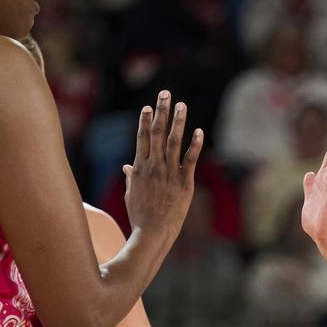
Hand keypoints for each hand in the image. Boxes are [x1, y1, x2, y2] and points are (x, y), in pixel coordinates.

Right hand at [124, 91, 202, 240]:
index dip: (145, 120)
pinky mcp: (184, 182)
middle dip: (161, 111)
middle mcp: (153, 166)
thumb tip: (127, 167)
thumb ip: (132, 178)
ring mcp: (169, 173)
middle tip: (165, 93)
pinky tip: (199, 130)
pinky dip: (195, 144)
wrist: (152, 232)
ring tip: (181, 104)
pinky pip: (190, 159)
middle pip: (156, 132)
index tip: (148, 107)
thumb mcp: (131, 194)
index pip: (142, 138)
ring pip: (173, 141)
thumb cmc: (140, 216)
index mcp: (140, 168)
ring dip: (177, 121)